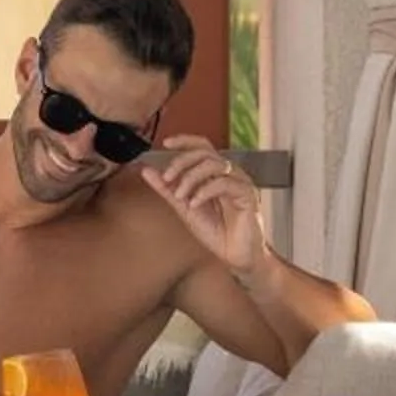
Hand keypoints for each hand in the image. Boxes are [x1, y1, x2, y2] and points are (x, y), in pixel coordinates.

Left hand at [141, 135, 264, 272]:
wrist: (235, 254)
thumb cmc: (216, 231)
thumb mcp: (184, 208)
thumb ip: (167, 190)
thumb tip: (147, 171)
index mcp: (216, 174)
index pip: (203, 147)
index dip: (186, 141)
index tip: (166, 143)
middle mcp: (230, 175)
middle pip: (206, 153)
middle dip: (182, 162)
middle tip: (167, 177)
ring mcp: (241, 184)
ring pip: (216, 165)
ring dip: (191, 178)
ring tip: (180, 196)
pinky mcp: (248, 196)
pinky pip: (226, 184)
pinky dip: (205, 191)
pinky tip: (194, 203)